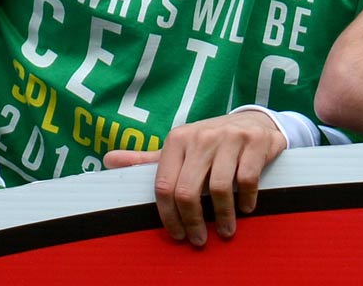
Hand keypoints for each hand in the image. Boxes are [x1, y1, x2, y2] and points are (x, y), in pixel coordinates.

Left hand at [104, 109, 285, 246]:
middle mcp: (201, 135)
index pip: (164, 185)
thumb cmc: (209, 144)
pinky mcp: (254, 141)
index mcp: (177, 139)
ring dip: (223, 216)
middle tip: (199, 239)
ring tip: (225, 230)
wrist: (251, 122)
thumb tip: (108, 160)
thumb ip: (146, 160)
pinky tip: (245, 208)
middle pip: (188, 190)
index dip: (168, 216)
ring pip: (218, 187)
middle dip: (192, 222)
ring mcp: (229, 137)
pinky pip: (246, 179)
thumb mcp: (179, 149)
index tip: (177, 234)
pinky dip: (245, 199)